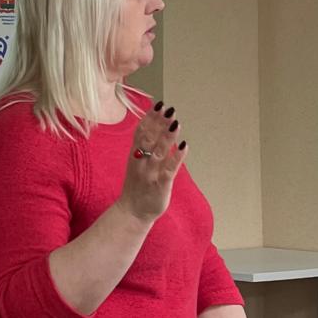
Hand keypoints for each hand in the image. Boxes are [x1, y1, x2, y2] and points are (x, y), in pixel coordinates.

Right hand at [117, 101, 187, 222]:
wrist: (132, 212)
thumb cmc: (137, 185)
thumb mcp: (137, 163)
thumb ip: (145, 145)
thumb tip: (155, 125)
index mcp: (135, 155)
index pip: (141, 133)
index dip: (149, 118)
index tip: (158, 104)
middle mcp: (141, 162)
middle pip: (149, 139)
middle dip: (158, 123)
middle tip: (167, 108)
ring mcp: (150, 174)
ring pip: (158, 153)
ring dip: (167, 137)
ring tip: (176, 122)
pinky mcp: (160, 186)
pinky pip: (169, 170)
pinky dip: (176, 158)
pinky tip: (185, 146)